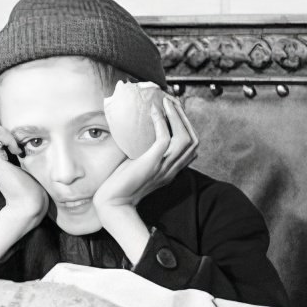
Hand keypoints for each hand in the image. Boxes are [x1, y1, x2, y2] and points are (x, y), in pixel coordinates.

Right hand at [0, 123, 47, 260]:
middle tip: (17, 144)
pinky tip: (18, 151)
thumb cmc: (30, 187)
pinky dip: (8, 138)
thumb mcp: (22, 165)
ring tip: (17, 148)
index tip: (17, 144)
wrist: (27, 205)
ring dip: (5, 133)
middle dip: (2, 129)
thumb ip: (17, 153)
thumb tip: (23, 142)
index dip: (1, 131)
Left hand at [93, 95, 198, 215]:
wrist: (112, 204)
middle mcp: (172, 169)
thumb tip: (138, 134)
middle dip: (185, 118)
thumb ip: (144, 154)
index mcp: (171, 171)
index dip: (187, 128)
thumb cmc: (119, 186)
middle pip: (193, 141)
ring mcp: (163, 167)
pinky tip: (154, 112)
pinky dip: (162, 123)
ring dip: (177, 117)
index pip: (192, 148)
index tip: (176, 113)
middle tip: (173, 102)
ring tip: (167, 103)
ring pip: (184, 139)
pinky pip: (164, 141)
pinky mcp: (152, 164)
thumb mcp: (137, 166)